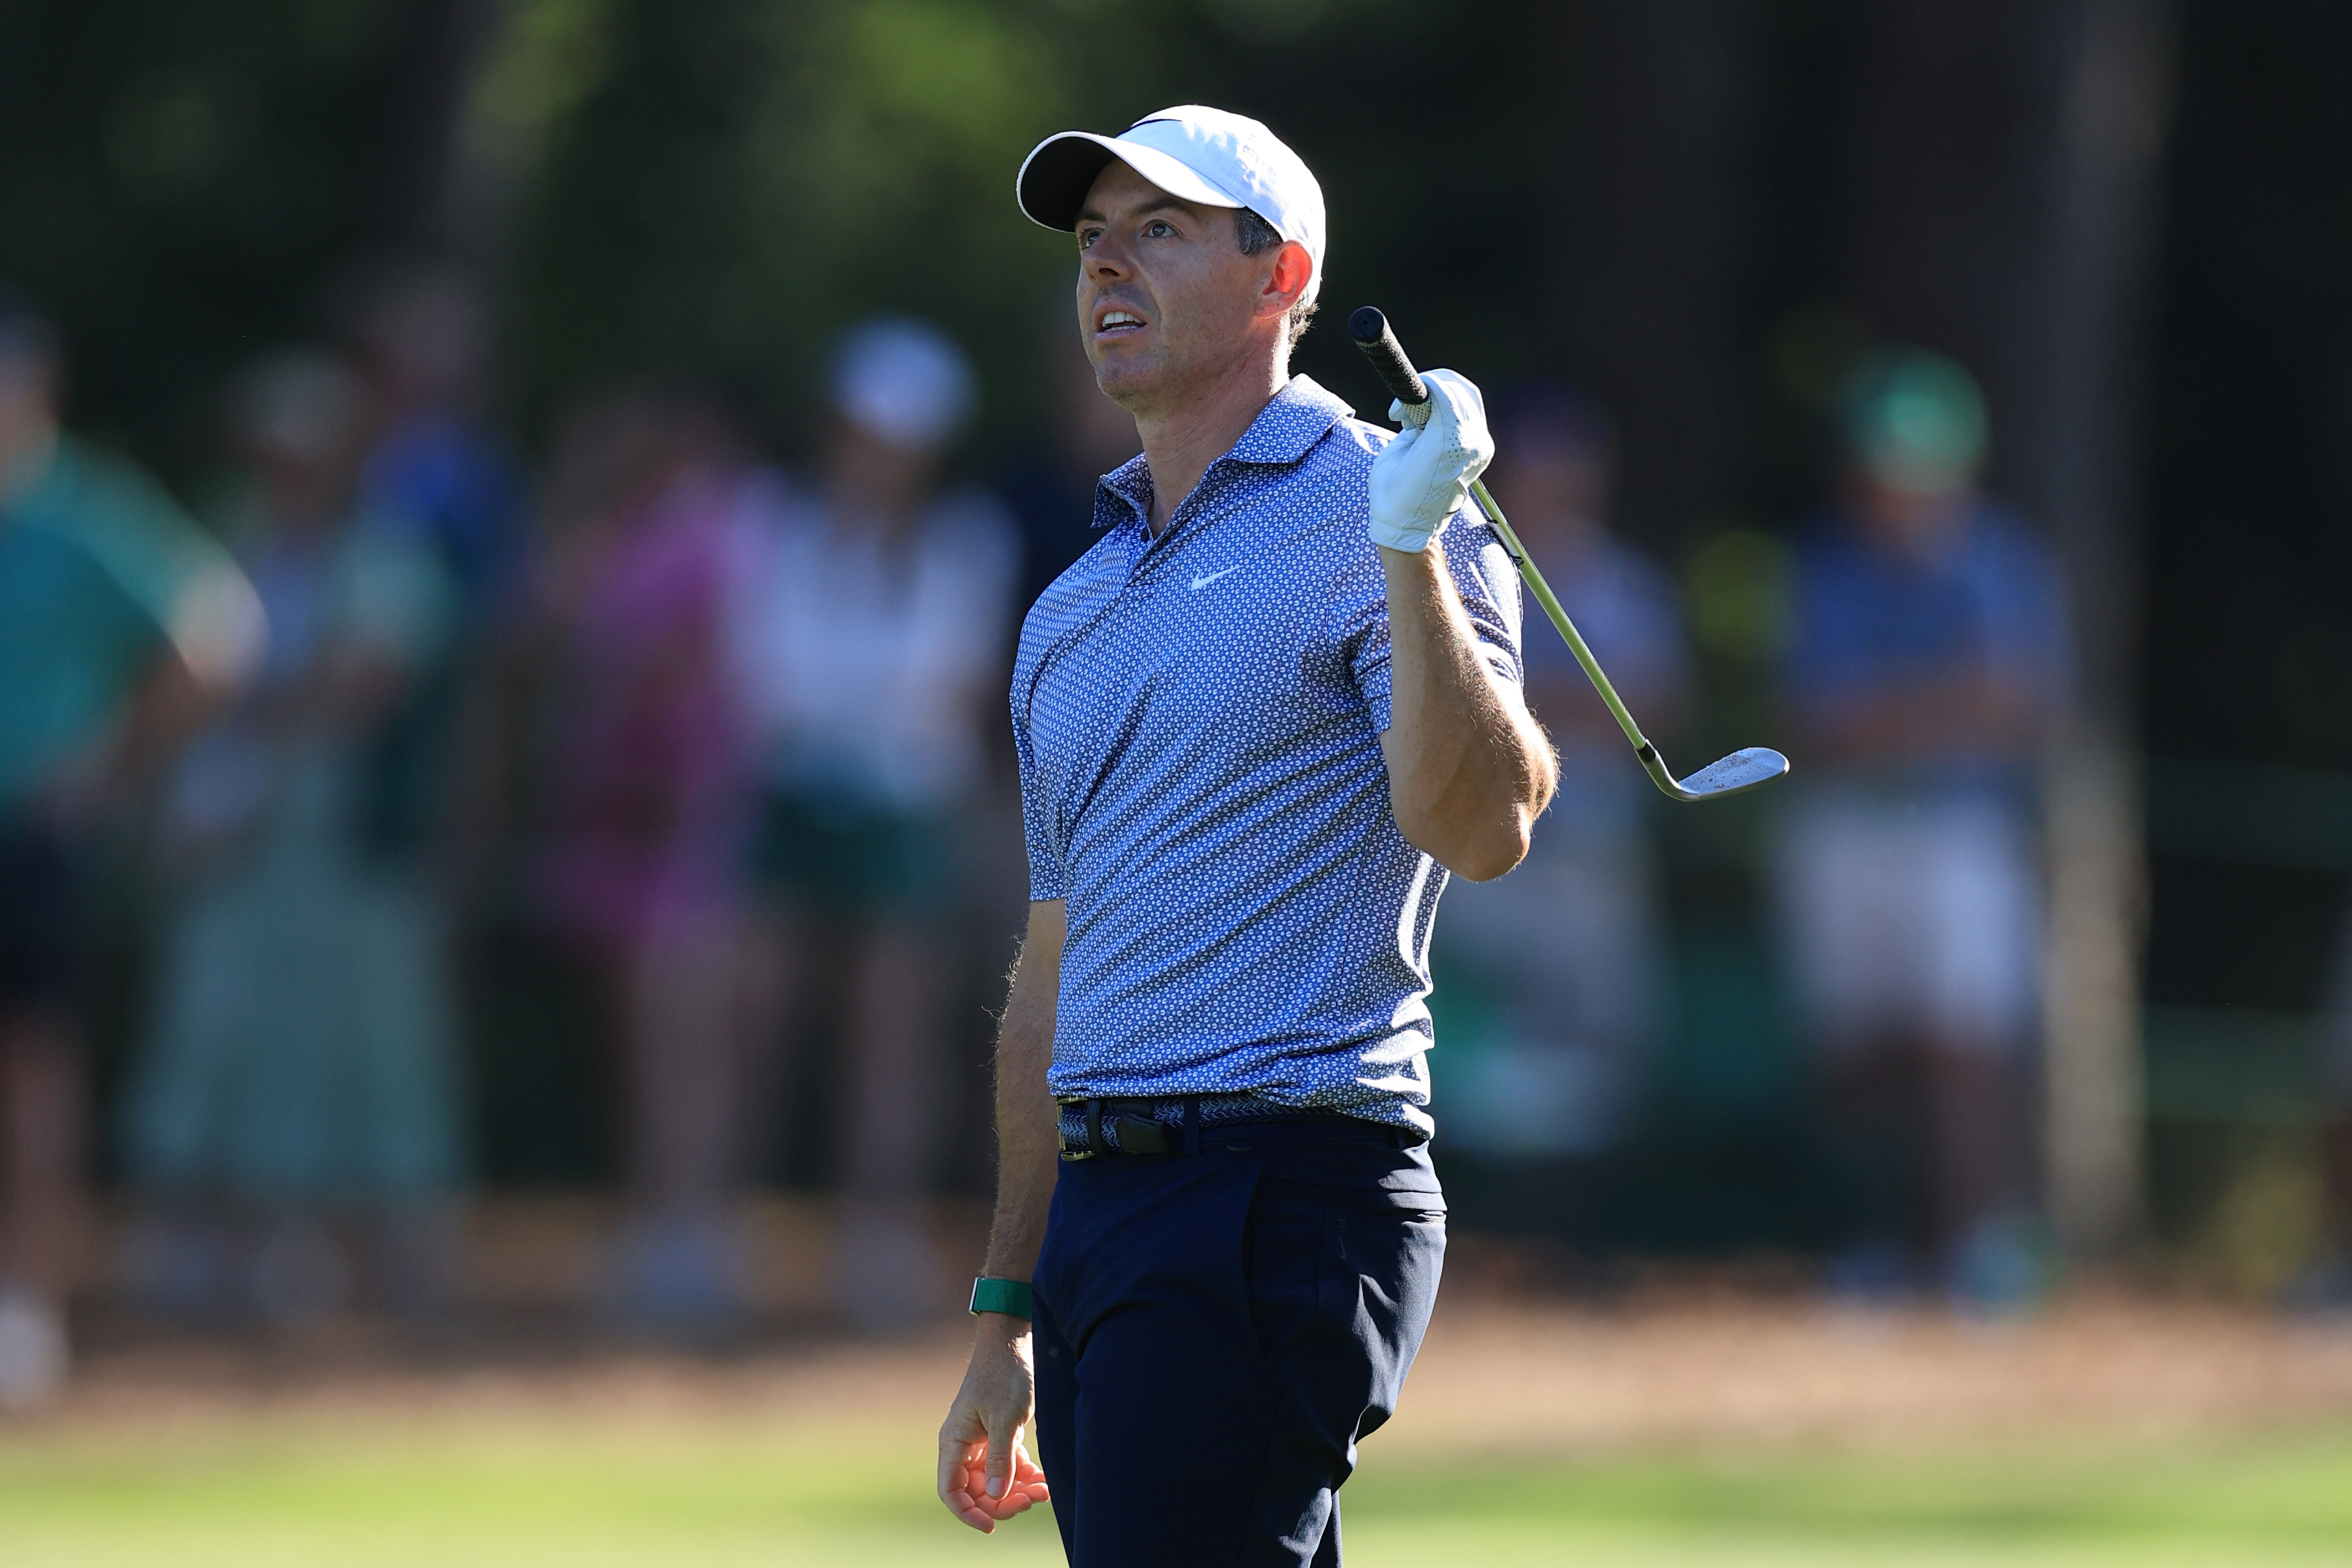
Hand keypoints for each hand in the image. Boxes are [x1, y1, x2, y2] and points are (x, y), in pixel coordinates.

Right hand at [937, 1315, 1051, 1532]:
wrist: (1013, 1342)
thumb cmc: (1004, 1373)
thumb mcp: (1005, 1416)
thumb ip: (1000, 1456)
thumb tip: (996, 1494)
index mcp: (954, 1441)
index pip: (950, 1490)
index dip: (967, 1513)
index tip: (991, 1526)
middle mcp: (965, 1446)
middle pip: (976, 1491)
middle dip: (1002, 1502)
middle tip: (1032, 1500)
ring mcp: (983, 1443)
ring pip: (995, 1482)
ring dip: (1018, 1491)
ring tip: (1044, 1490)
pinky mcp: (1001, 1437)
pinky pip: (1009, 1468)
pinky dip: (1025, 1477)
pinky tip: (1044, 1480)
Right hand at [1368, 368, 1493, 553]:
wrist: (1411, 528)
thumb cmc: (1394, 494)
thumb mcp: (1397, 449)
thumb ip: (1415, 419)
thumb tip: (1423, 401)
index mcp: (1447, 444)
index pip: (1445, 392)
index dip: (1422, 386)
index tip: (1403, 398)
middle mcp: (1471, 445)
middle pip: (1461, 390)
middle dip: (1435, 385)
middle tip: (1411, 398)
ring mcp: (1481, 449)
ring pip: (1470, 399)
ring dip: (1445, 396)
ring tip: (1420, 413)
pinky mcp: (1483, 453)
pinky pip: (1472, 416)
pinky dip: (1453, 410)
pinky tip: (1432, 424)